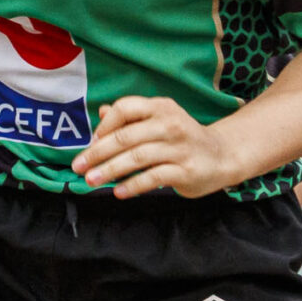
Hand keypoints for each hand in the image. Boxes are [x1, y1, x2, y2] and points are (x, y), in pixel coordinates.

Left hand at [71, 95, 243, 198]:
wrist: (222, 156)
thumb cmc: (183, 138)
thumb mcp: (160, 121)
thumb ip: (132, 117)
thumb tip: (101, 112)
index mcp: (161, 107)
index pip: (125, 108)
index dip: (104, 126)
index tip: (91, 144)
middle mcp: (170, 123)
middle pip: (126, 137)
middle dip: (97, 153)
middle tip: (79, 167)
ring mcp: (179, 147)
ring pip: (137, 158)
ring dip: (110, 170)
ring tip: (92, 181)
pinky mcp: (186, 170)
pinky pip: (153, 177)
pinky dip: (133, 185)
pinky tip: (119, 192)